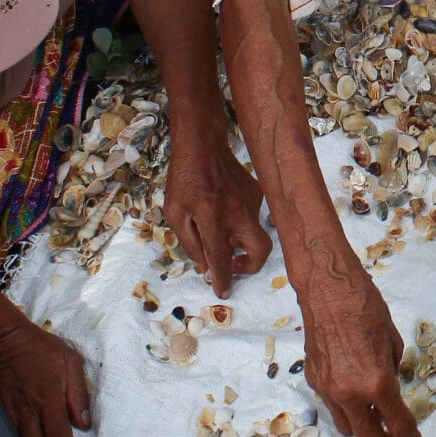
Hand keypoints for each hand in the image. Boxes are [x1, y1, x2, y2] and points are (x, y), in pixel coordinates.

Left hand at [163, 117, 271, 296]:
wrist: (203, 145)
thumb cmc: (183, 179)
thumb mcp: (175, 214)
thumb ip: (190, 243)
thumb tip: (204, 266)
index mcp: (214, 220)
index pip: (222, 259)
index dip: (223, 280)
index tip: (222, 291)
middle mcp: (238, 213)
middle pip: (260, 251)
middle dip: (251, 266)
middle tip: (233, 266)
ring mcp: (252, 202)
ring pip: (253, 232)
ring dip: (238, 239)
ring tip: (217, 229)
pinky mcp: (257, 193)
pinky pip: (251, 216)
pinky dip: (239, 221)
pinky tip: (222, 210)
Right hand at [301, 279, 420, 436]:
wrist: (328, 290)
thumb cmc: (364, 307)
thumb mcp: (393, 342)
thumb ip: (392, 372)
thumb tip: (391, 388)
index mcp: (377, 383)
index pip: (397, 424)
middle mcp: (350, 393)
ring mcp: (328, 390)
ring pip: (346, 428)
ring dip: (363, 430)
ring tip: (375, 423)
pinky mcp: (314, 381)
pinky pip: (331, 407)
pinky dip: (346, 409)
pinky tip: (355, 397)